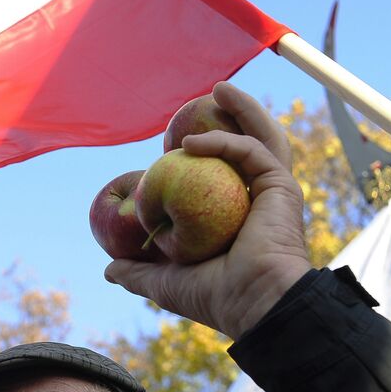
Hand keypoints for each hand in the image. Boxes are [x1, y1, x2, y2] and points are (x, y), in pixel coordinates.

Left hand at [105, 81, 311, 339]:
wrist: (253, 304)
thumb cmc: (215, 296)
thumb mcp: (164, 283)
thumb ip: (139, 273)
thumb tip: (109, 269)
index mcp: (239, 218)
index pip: (226, 174)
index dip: (207, 151)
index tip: (173, 143)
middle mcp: (259, 201)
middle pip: (250, 146)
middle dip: (233, 117)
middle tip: (207, 98)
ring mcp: (273, 193)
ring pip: (263, 137)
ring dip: (243, 109)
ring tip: (219, 88)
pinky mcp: (281, 188)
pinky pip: (252, 152)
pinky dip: (225, 141)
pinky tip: (191, 142)